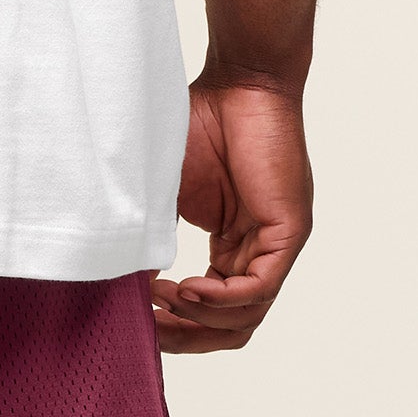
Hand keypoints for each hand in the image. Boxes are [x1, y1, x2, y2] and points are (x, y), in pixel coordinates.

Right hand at [151, 77, 312, 353]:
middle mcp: (260, 253)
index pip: (213, 313)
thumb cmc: (202, 124)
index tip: (140, 321)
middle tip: (150, 328)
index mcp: (235, 248)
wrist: (239, 79)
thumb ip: (152, 245)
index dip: (177, 328)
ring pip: (246, 317)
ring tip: (161, 299)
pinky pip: (258, 289)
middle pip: (231, 328)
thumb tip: (126, 290)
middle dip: (186, 337)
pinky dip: (220, 300)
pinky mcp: (290, 231)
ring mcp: (278, 245)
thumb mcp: (165, 199)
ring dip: (199, 320)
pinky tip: (187, 289)